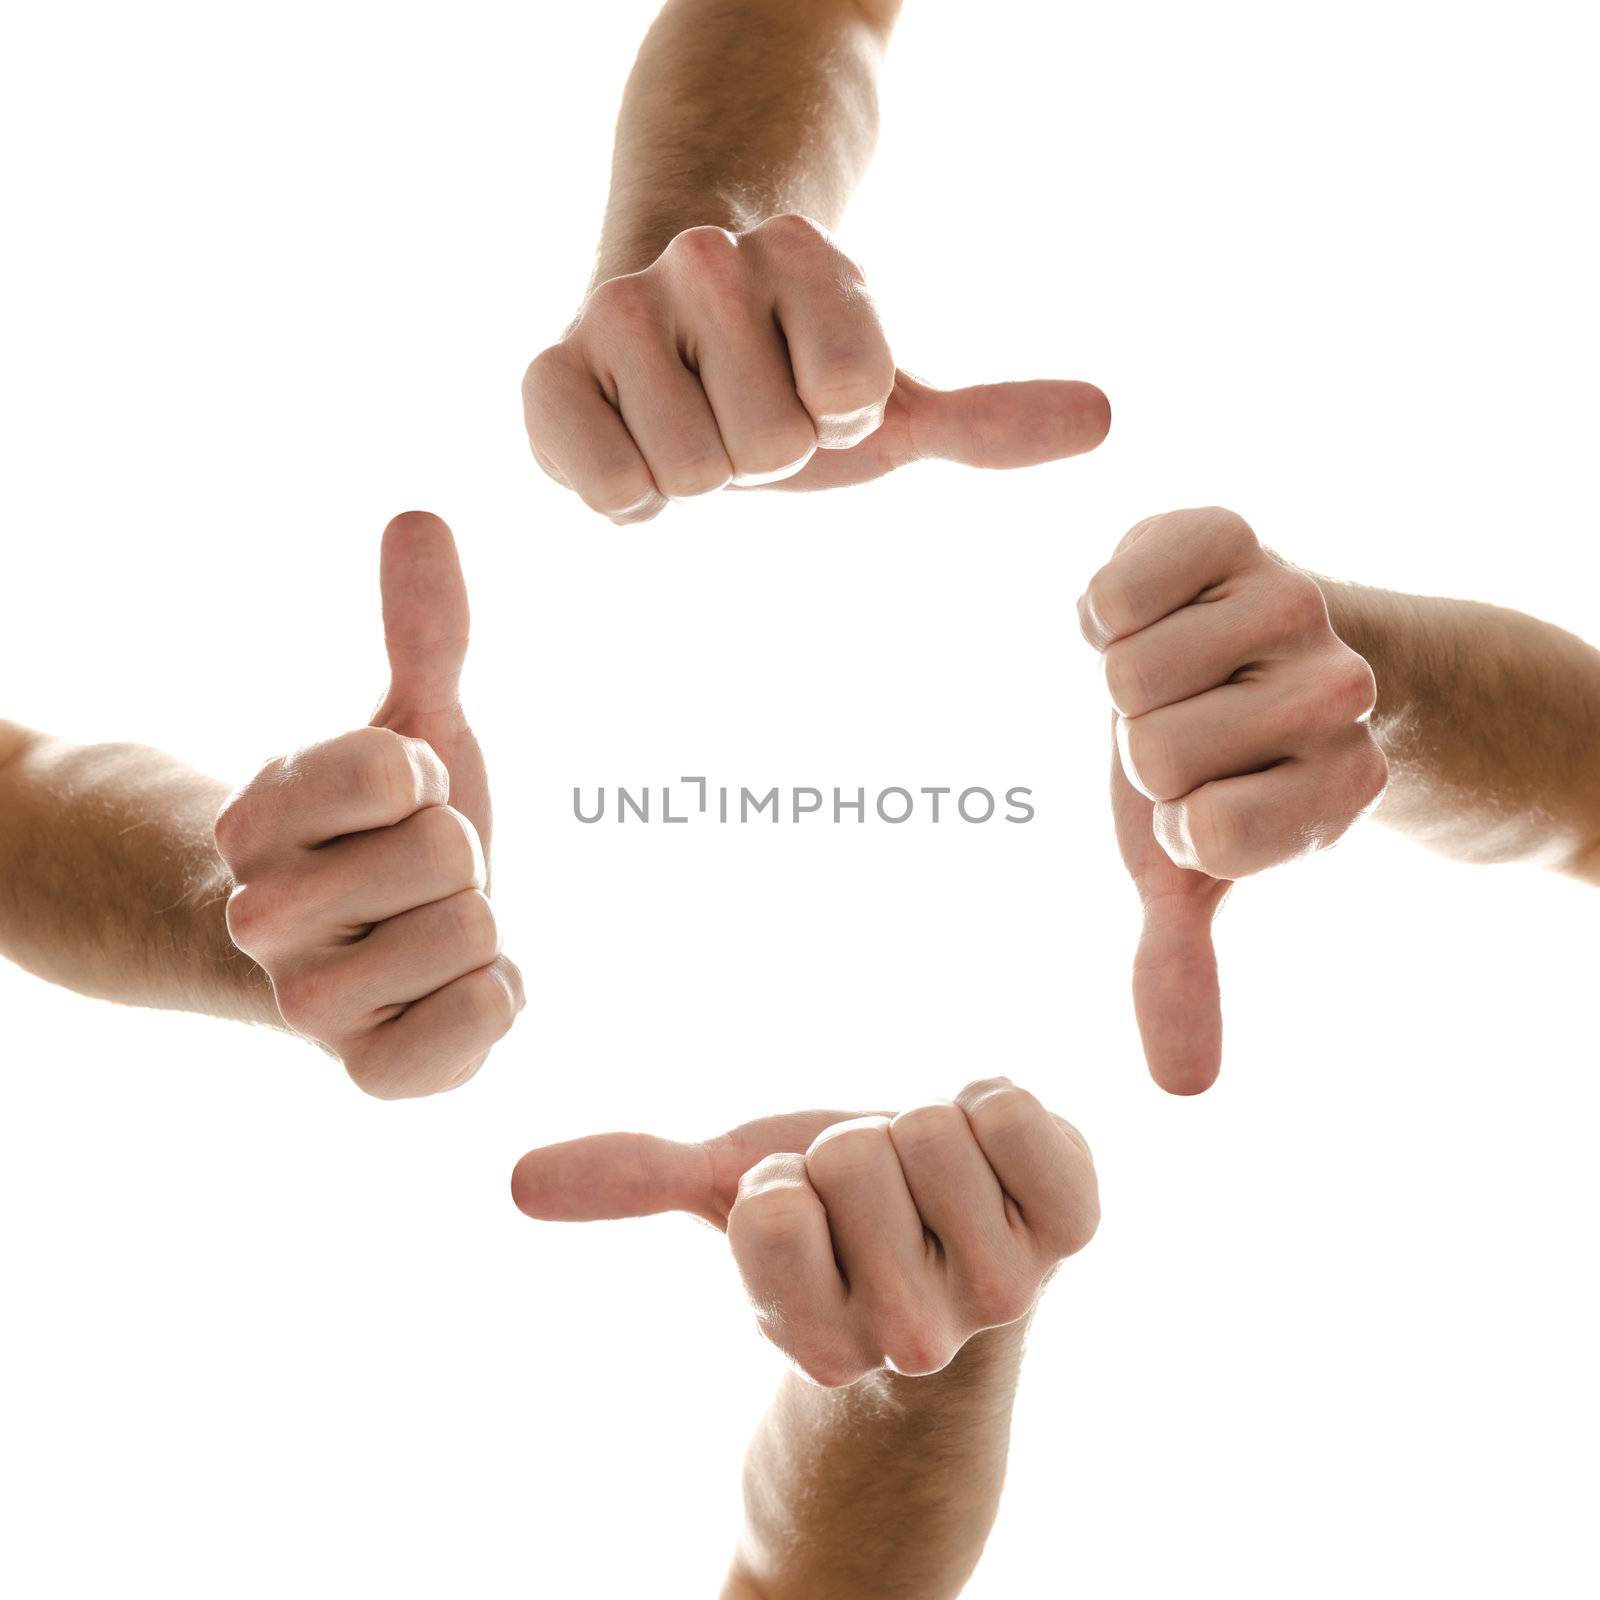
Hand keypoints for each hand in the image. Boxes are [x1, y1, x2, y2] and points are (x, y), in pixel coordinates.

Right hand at [214, 512, 524, 1098]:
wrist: (343, 960)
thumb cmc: (373, 839)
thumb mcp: (401, 730)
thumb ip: (421, 634)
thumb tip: (422, 517)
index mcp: (256, 821)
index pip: (396, 769)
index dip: (419, 779)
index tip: (392, 804)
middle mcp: (263, 918)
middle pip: (448, 851)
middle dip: (455, 857)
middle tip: (413, 881)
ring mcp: (310, 1006)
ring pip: (475, 932)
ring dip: (475, 928)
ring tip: (424, 934)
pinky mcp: (370, 1072)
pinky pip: (481, 1023)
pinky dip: (495, 999)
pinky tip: (461, 988)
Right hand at [510, 1078, 1097, 1386]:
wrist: (955, 1234)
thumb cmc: (838, 1220)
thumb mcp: (732, 1193)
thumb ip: (635, 1180)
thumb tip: (519, 1179)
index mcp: (823, 1343)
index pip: (769, 1213)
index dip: (780, 1182)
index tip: (809, 1212)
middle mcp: (921, 1333)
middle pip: (854, 1158)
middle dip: (851, 1147)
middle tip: (880, 1192)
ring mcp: (1007, 1285)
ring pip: (929, 1129)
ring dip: (919, 1124)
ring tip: (934, 1177)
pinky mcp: (1072, 1223)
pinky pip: (1012, 1112)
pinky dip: (990, 1100)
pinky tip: (989, 1151)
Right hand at [522, 214, 1110, 522]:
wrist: (659, 342)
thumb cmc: (783, 379)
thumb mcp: (890, 402)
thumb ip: (988, 420)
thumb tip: (1107, 420)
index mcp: (805, 255)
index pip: (850, 394)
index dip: (835, 423)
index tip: (812, 396)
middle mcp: (705, 261)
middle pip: (769, 445)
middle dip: (765, 458)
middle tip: (740, 417)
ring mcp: (617, 309)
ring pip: (695, 472)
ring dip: (700, 478)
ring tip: (687, 426)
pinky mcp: (545, 371)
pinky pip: (609, 483)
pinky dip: (631, 497)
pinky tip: (633, 448)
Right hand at [1077, 506, 1387, 1094]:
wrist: (1243, 644)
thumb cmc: (1214, 766)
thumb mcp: (1193, 868)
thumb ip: (1182, 964)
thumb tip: (1180, 1088)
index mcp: (1341, 784)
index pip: (1211, 835)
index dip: (1178, 824)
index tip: (1211, 799)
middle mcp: (1335, 688)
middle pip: (1158, 756)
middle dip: (1142, 753)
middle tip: (1184, 727)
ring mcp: (1288, 603)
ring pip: (1133, 678)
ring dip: (1121, 686)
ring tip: (1169, 671)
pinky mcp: (1228, 534)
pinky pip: (1119, 586)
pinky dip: (1105, 606)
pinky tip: (1144, 613)